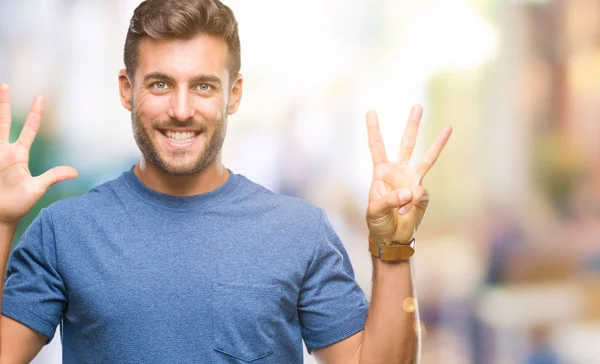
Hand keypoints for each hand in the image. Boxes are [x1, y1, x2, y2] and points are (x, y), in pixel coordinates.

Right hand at [0, 84, 77, 225]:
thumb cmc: (17, 204)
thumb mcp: (37, 188)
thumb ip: (53, 177)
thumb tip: (75, 172)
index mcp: (18, 155)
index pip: (28, 130)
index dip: (34, 114)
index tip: (41, 98)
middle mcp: (3, 152)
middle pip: (1, 122)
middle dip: (3, 104)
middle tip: (5, 85)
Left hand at [365, 105, 451, 243]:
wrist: (391, 238)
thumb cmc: (377, 222)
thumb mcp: (374, 210)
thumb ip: (389, 199)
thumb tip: (411, 191)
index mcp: (381, 172)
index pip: (377, 146)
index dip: (374, 130)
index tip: (371, 111)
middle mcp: (399, 172)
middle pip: (406, 144)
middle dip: (412, 125)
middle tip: (417, 105)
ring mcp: (413, 181)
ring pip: (426, 158)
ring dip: (437, 143)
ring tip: (449, 126)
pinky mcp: (423, 194)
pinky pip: (419, 194)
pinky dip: (410, 204)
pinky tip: (403, 213)